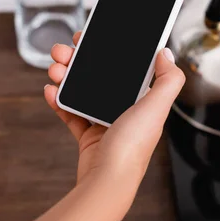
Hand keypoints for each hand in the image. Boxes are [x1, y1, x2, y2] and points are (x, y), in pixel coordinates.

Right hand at [44, 32, 184, 211]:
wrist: (106, 182)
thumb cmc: (132, 149)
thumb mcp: (156, 108)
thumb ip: (168, 79)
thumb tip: (167, 54)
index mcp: (143, 102)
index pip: (125, 67)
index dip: (109, 50)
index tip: (90, 38)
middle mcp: (126, 111)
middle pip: (100, 76)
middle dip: (80, 61)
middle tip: (64, 51)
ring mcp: (106, 123)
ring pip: (83, 91)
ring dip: (66, 77)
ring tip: (55, 69)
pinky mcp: (88, 136)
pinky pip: (71, 113)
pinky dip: (59, 101)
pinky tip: (50, 91)